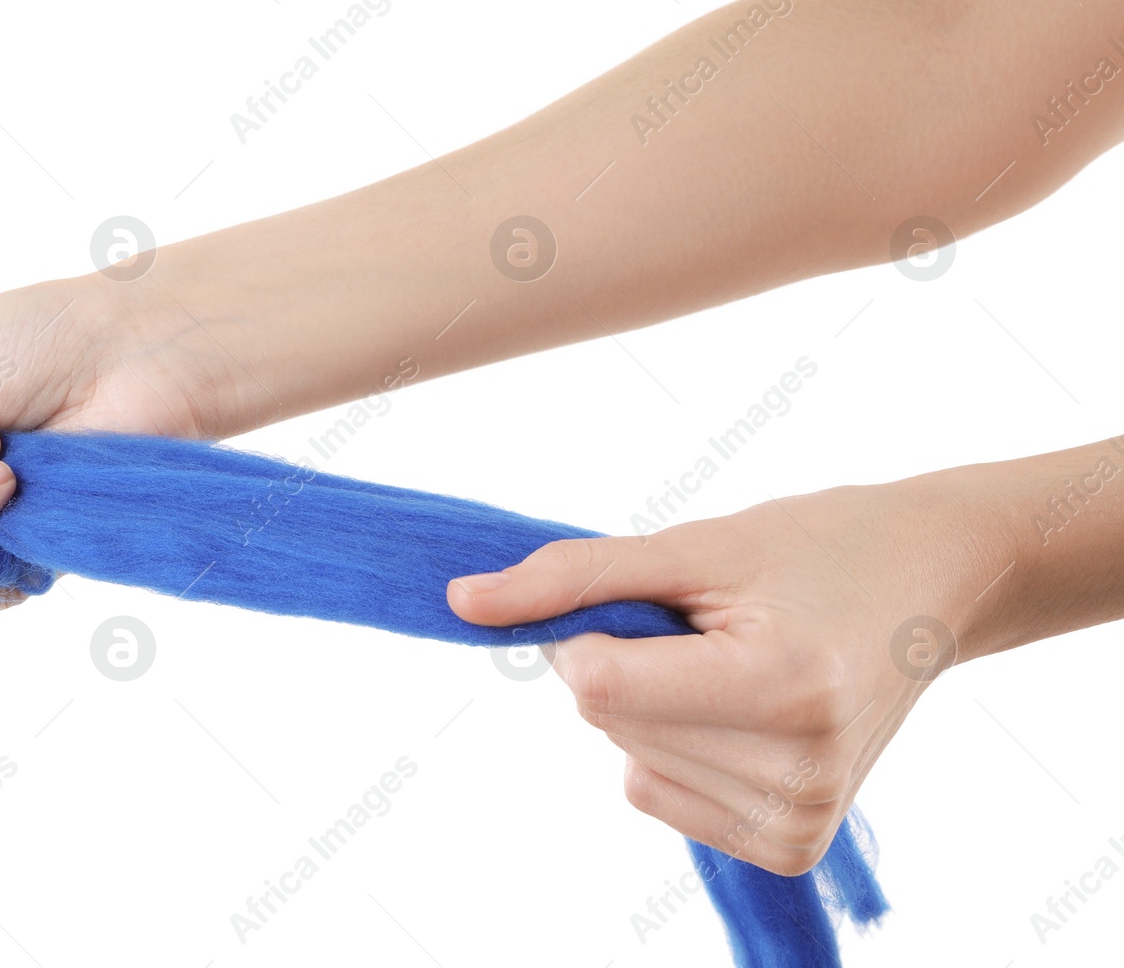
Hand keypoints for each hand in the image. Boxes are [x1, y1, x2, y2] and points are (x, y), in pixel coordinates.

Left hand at [446, 477, 1002, 874]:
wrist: (930, 585)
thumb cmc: (812, 549)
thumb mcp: (691, 545)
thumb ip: (570, 578)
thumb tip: (460, 601)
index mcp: (786, 687)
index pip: (596, 684)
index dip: (595, 629)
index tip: (658, 599)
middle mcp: (800, 769)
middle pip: (606, 720)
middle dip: (631, 663)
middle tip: (718, 628)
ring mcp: (802, 818)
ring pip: (627, 759)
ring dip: (656, 707)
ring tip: (741, 664)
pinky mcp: (793, 845)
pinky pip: (654, 794)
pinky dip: (672, 749)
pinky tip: (742, 712)